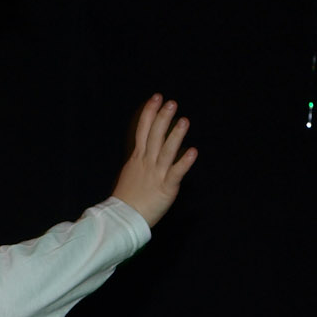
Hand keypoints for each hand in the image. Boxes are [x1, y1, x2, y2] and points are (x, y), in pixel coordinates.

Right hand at [111, 95, 197, 226]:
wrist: (123, 218)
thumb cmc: (127, 198)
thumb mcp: (130, 173)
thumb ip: (139, 161)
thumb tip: (143, 151)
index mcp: (137, 158)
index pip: (143, 130)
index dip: (150, 113)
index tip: (156, 98)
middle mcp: (146, 162)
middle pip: (154, 135)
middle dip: (163, 118)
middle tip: (171, 102)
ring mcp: (156, 174)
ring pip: (166, 150)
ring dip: (175, 135)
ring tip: (184, 120)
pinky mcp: (166, 187)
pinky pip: (176, 172)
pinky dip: (184, 162)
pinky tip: (193, 151)